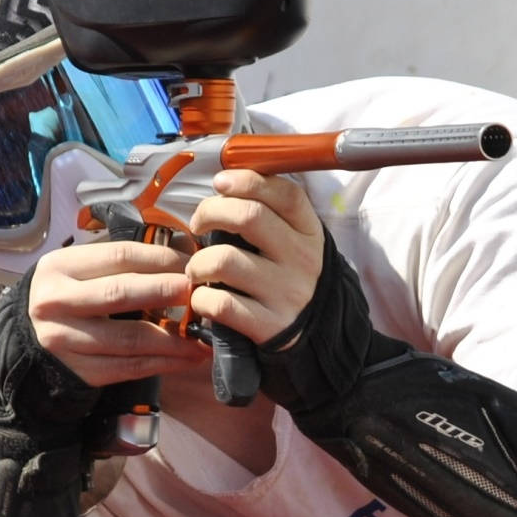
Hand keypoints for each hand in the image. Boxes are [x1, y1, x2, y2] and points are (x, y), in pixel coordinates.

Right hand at [28, 238, 198, 388]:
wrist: (28, 339)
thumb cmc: (68, 298)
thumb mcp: (79, 271)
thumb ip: (120, 264)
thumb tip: (181, 258)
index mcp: (59, 268)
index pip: (119, 257)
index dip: (160, 259)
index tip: (192, 264)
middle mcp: (56, 303)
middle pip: (120, 294)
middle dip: (166, 292)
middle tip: (200, 293)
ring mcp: (65, 340)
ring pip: (130, 338)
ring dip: (174, 338)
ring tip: (203, 335)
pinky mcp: (79, 371)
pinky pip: (129, 368)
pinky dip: (164, 363)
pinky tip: (188, 358)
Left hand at [186, 170, 325, 344]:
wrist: (319, 335)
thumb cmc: (291, 277)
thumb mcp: (296, 240)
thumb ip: (270, 212)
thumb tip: (225, 184)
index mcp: (309, 232)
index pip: (284, 194)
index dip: (247, 181)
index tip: (220, 183)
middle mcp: (302, 259)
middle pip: (248, 216)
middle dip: (209, 212)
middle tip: (198, 225)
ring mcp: (287, 293)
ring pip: (224, 260)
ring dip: (198, 263)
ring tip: (197, 270)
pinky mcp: (270, 326)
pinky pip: (221, 304)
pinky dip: (201, 299)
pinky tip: (204, 298)